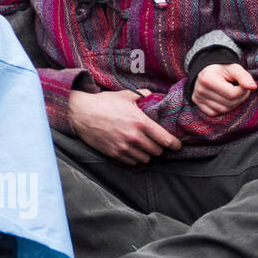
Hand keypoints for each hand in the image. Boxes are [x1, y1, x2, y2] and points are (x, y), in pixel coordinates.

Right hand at [67, 89, 181, 166]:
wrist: (81, 112)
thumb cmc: (104, 102)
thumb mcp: (125, 95)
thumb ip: (143, 95)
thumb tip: (153, 95)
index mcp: (141, 122)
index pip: (167, 140)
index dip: (175, 144)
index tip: (176, 145)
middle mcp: (134, 137)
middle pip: (158, 151)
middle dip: (159, 147)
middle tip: (155, 142)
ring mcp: (124, 147)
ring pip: (146, 159)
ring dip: (147, 154)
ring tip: (143, 147)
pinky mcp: (114, 154)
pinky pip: (132, 162)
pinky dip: (135, 158)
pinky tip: (132, 150)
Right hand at [191, 63, 256, 117]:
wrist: (208, 70)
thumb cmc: (223, 69)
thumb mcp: (234, 68)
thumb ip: (244, 76)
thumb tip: (253, 87)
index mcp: (207, 79)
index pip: (233, 94)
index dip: (243, 91)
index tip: (243, 84)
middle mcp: (200, 90)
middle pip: (229, 104)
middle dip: (240, 97)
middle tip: (239, 88)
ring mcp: (198, 98)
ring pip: (224, 110)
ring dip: (233, 103)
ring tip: (232, 93)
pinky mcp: (198, 105)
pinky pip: (215, 113)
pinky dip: (223, 108)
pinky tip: (223, 99)